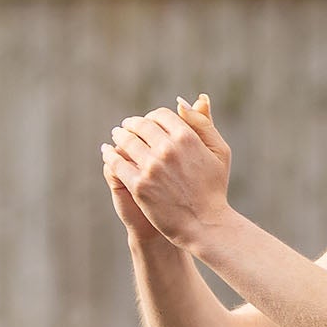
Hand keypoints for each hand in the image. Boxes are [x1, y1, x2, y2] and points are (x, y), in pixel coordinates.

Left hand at [99, 93, 230, 253]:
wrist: (205, 224)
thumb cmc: (214, 188)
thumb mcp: (219, 152)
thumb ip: (203, 123)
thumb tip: (182, 102)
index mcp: (186, 137)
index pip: (160, 115)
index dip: (152, 117)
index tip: (148, 123)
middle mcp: (167, 149)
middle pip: (140, 126)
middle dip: (132, 124)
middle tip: (126, 127)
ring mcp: (151, 168)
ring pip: (126, 142)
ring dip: (119, 136)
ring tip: (117, 137)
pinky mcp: (139, 185)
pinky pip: (116, 163)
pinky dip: (109, 155)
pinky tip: (107, 153)